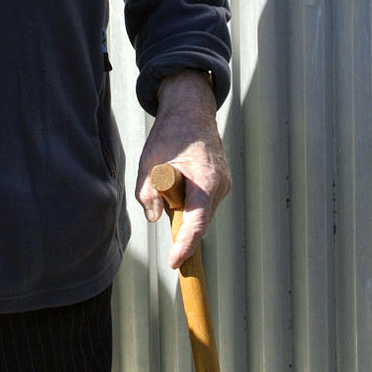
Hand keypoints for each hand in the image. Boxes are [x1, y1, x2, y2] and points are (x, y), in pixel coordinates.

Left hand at [135, 70, 230, 269]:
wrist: (192, 109)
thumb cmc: (171, 133)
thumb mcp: (150, 161)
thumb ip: (147, 193)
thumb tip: (154, 218)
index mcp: (205, 180)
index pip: (197, 223)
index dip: (185, 245)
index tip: (174, 262)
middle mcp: (220, 185)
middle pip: (199, 221)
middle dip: (180, 221)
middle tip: (162, 194)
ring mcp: (224, 184)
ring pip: (201, 213)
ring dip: (184, 208)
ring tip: (172, 177)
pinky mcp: (222, 183)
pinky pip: (204, 203)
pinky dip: (190, 201)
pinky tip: (182, 181)